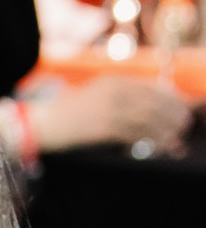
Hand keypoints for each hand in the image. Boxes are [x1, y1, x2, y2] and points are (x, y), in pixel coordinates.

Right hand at [32, 74, 190, 155]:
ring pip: (148, 118)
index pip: (151, 87)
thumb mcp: (95, 95)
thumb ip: (118, 96)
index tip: (183, 106)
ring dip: (166, 128)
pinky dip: (152, 140)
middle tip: (186, 123)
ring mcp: (109, 109)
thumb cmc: (67, 112)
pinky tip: (163, 146)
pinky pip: (135, 133)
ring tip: (179, 137)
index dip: (170, 98)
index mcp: (113, 81)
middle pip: (154, 102)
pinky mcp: (104, 128)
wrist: (42, 122)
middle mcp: (114, 92)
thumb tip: (145, 106)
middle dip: (173, 113)